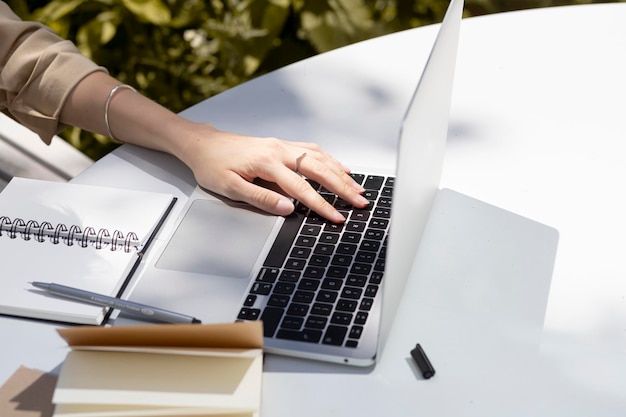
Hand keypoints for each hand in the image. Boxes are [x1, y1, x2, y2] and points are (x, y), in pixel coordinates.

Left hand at [178, 123, 369, 221]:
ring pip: (320, 158)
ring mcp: (283, 145)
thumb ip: (261, 198)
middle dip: (343, 187)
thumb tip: (287, 208)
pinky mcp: (282, 144)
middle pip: (319, 169)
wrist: (204, 145)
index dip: (322, 205)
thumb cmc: (213, 166)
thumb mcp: (230, 188)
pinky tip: (340, 168)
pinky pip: (313, 150)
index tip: (337, 217)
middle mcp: (279, 150)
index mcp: (267, 163)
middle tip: (360, 202)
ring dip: (341, 173)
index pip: (302, 188)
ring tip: (358, 188)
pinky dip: (331, 160)